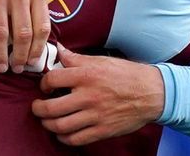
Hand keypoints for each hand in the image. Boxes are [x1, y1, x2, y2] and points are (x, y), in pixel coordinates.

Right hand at [0, 0, 50, 73]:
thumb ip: (35, 5)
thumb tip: (39, 38)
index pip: (42, 27)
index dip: (38, 49)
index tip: (33, 62)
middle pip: (23, 34)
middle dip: (20, 57)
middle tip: (16, 69)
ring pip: (1, 34)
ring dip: (1, 55)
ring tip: (1, 67)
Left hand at [31, 46, 163, 144]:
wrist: (151, 93)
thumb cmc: (126, 74)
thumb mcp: (100, 60)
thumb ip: (76, 58)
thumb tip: (59, 51)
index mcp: (86, 75)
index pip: (52, 79)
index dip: (43, 83)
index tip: (45, 86)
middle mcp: (88, 96)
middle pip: (51, 108)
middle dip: (38, 109)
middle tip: (37, 107)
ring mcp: (95, 115)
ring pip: (60, 126)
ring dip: (48, 124)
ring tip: (47, 120)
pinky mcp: (102, 130)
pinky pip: (76, 139)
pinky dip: (64, 138)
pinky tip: (62, 133)